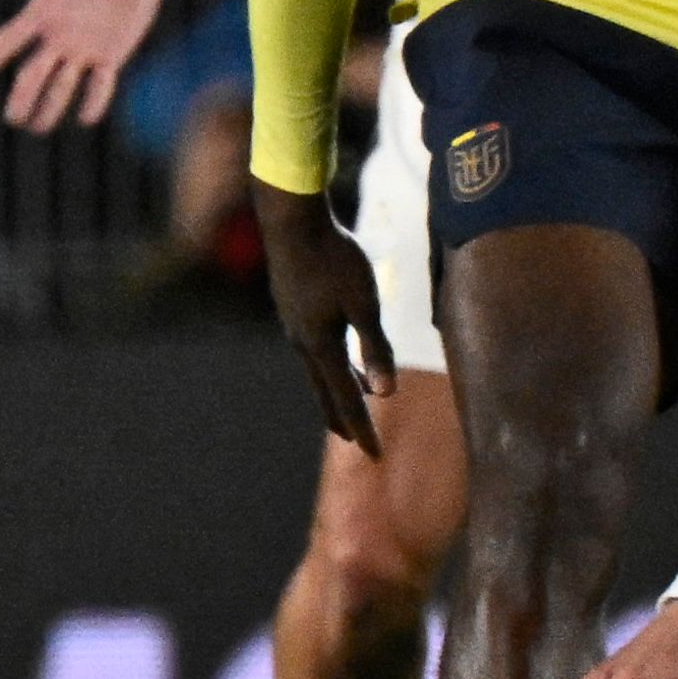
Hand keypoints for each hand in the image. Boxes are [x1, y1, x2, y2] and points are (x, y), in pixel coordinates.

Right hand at [0, 0, 168, 131]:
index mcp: (39, 14)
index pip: (10, 38)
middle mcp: (57, 38)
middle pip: (33, 73)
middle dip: (23, 95)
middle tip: (12, 118)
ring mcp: (83, 49)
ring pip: (62, 84)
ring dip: (50, 106)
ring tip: (36, 127)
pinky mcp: (111, 54)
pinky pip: (101, 83)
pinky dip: (94, 100)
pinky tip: (85, 119)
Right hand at [252, 176, 393, 455]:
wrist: (292, 222)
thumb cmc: (335, 258)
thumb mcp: (365, 303)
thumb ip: (376, 348)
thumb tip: (386, 393)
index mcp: (320, 346)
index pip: (347, 399)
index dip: (363, 428)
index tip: (375, 456)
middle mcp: (302, 342)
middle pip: (326, 391)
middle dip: (344, 418)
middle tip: (358, 442)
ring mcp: (293, 325)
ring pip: (317, 369)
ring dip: (335, 391)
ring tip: (349, 406)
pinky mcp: (293, 309)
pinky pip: (313, 349)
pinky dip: (328, 366)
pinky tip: (335, 358)